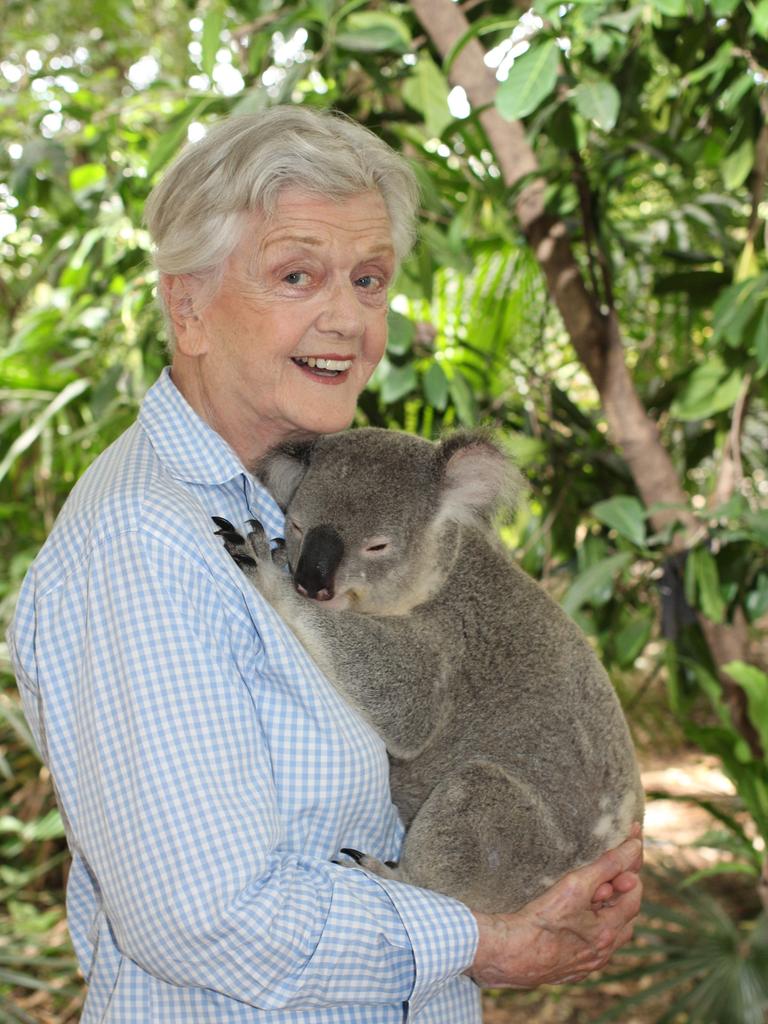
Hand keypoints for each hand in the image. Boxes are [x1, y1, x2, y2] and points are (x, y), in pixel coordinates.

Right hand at [467, 832, 642, 988]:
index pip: (634, 896)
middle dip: (620, 892)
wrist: (510, 954)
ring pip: (608, 935)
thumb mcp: (576, 885)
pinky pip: (590, 948)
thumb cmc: (542, 920)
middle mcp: (602, 953)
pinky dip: (590, 929)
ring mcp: (586, 964)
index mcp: (608, 932)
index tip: (630, 847)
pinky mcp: (569, 970)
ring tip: (593, 893)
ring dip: (607, 913)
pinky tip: (576, 919)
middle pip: (625, 918)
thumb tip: (634, 849)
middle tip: (609, 871)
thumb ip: (607, 866)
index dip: (632, 870)